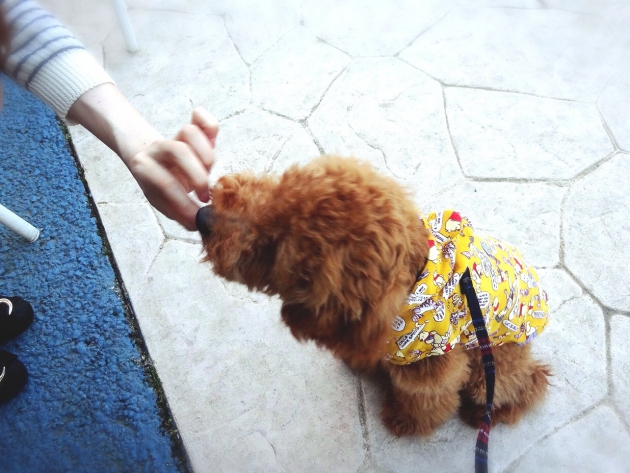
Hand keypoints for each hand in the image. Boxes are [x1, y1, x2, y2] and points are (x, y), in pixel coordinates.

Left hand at [127, 108, 218, 230]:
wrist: (148, 156)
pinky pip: (201, 117)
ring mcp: (174, 135)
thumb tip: (198, 224)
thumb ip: (179, 213)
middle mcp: (157, 148)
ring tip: (208, 172)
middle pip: (180, 151)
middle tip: (206, 197)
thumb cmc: (158, 184)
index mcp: (144, 167)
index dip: (184, 202)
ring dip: (206, 155)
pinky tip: (212, 141)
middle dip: (198, 177)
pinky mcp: (190, 125)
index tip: (197, 218)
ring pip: (190, 132)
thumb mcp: (161, 201)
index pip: (166, 183)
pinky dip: (210, 125)